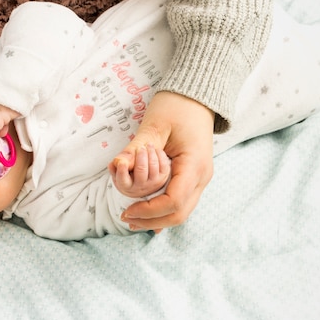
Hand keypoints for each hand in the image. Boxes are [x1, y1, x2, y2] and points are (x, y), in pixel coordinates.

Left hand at [109, 91, 214, 231]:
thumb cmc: (177, 106)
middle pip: (179, 214)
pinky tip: (145, 213)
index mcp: (194, 165)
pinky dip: (163, 210)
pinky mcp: (195, 178)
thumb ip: (136, 148)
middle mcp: (202, 177)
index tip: (127, 211)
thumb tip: (117, 166)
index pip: (173, 202)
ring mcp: (201, 179)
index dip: (149, 212)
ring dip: (157, 219)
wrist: (197, 98)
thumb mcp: (155, 125)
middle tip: (126, 218)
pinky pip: (181, 202)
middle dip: (151, 221)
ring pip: (182, 212)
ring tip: (132, 217)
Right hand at [110, 144, 170, 197]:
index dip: (122, 171)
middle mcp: (140, 187)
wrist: (142, 171)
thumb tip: (118, 161)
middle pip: (141, 171)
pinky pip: (164, 165)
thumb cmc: (129, 166)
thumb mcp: (120, 164)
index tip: (122, 162)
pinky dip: (160, 155)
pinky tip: (155, 150)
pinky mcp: (163, 177)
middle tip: (140, 148)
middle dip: (141, 157)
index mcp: (126, 186)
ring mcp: (153, 183)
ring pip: (153, 167)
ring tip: (148, 144)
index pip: (123, 180)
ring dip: (151, 153)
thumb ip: (118, 162)